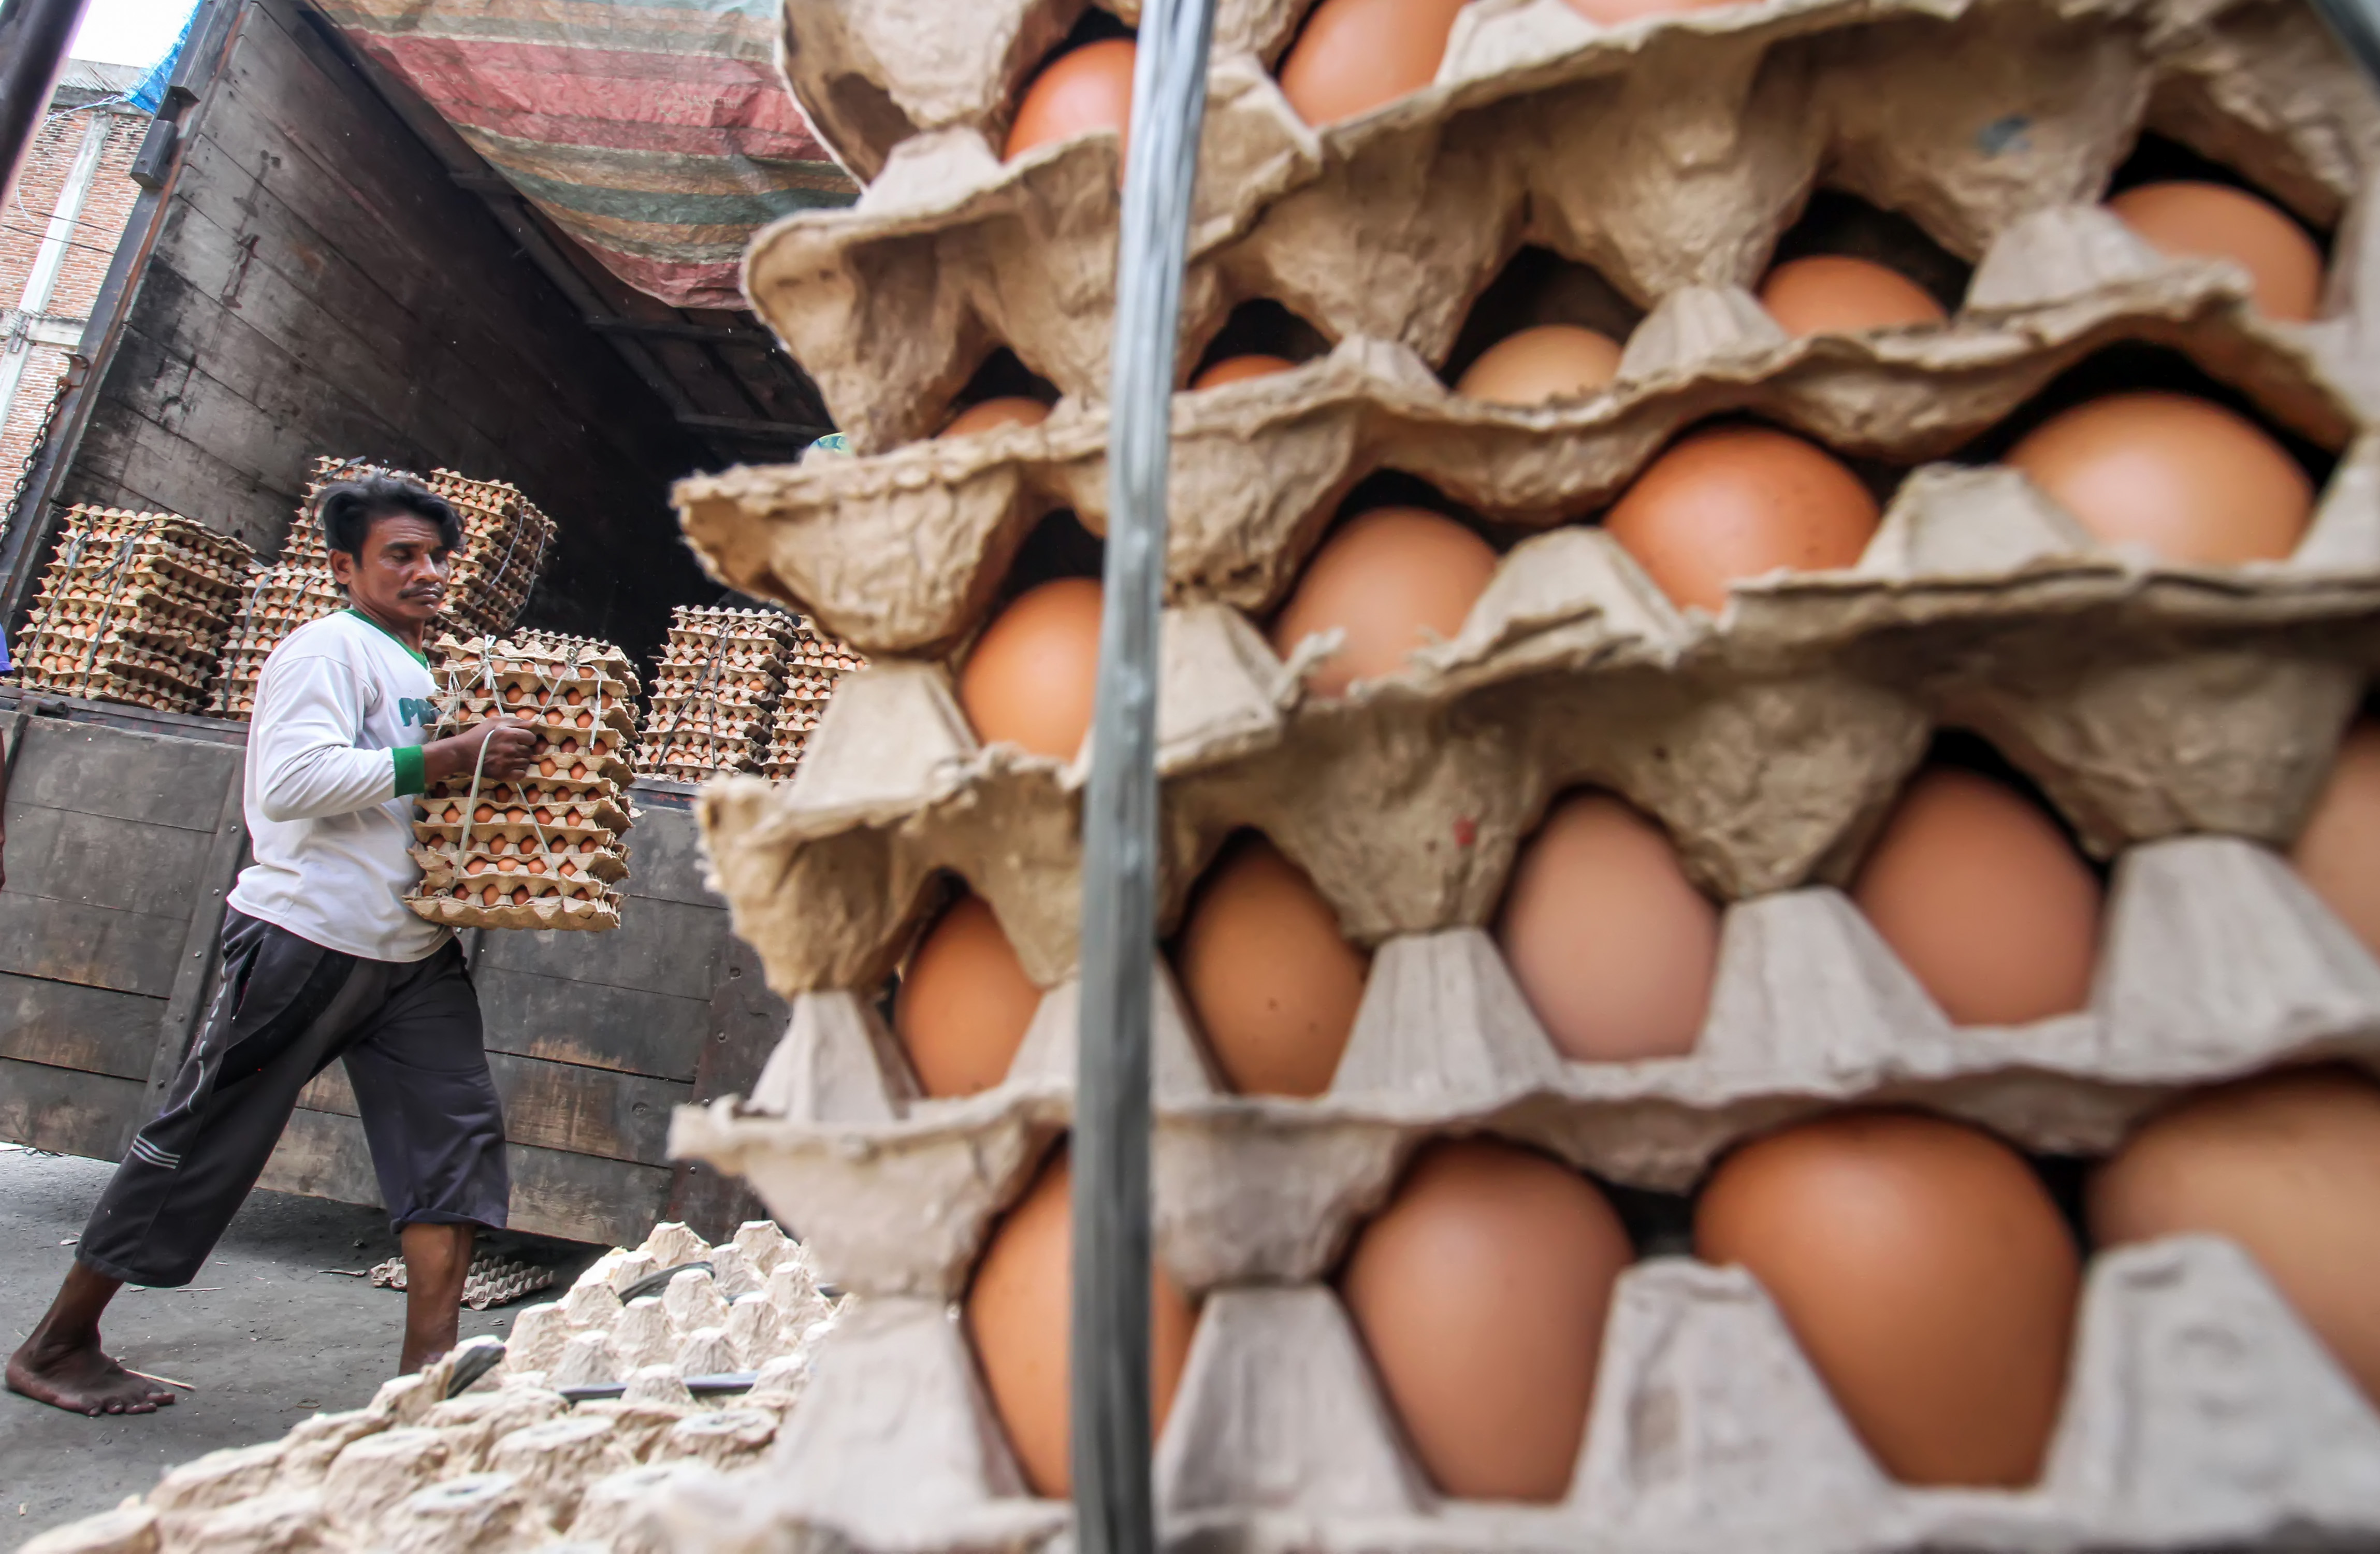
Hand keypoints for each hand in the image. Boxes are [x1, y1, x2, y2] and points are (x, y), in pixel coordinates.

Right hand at [422, 716, 540, 785]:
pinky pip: (521, 774)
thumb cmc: (478, 735)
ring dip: (520, 761)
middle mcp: (511, 749)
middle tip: (511, 749)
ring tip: (509, 758)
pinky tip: (510, 767)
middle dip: (523, 750)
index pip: (532, 738)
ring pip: (526, 763)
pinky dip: (518, 772)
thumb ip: (515, 721)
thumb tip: (534, 723)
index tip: (520, 740)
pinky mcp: (503, 774)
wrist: (462, 753)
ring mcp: (507, 763)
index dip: (526, 739)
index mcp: (510, 734)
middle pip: (529, 751)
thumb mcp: (494, 722)